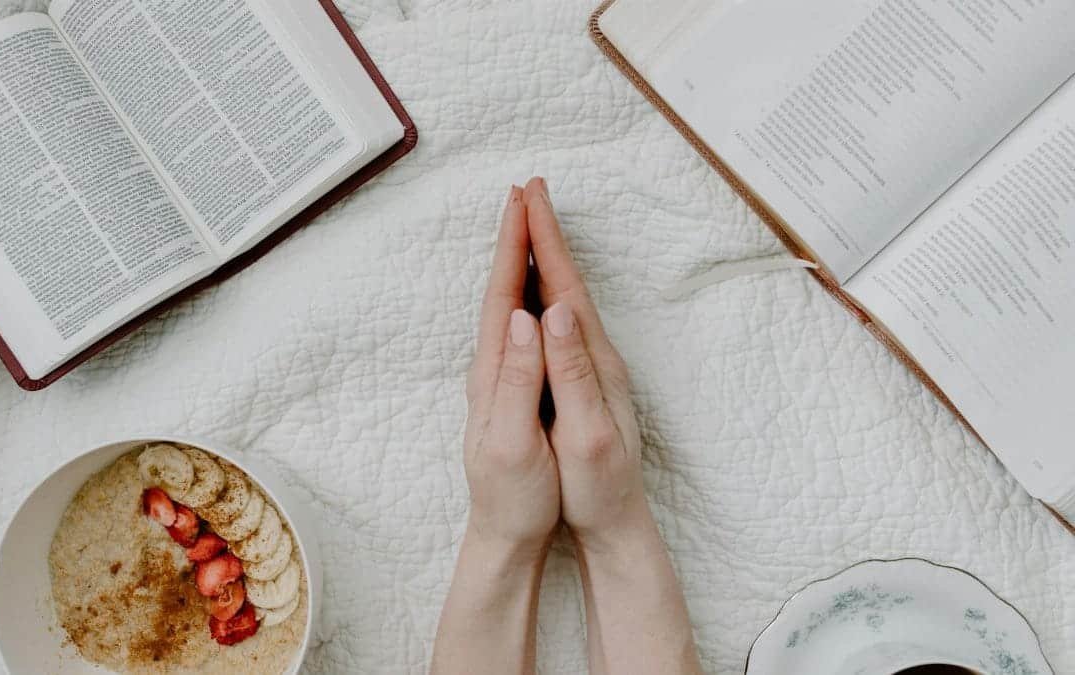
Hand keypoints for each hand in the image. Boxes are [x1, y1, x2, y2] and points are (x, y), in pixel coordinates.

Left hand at [432, 186, 559, 674]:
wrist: (504, 532)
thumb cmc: (514, 494)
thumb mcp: (513, 440)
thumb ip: (519, 379)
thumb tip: (526, 318)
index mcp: (496, 373)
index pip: (505, 296)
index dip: (515, 247)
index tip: (523, 200)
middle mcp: (492, 367)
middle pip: (502, 289)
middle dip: (514, 238)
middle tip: (525, 190)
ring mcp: (499, 376)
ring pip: (508, 303)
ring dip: (516, 260)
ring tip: (527, 222)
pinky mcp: (512, 388)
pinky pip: (516, 324)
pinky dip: (523, 292)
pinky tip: (530, 288)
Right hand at [520, 178, 649, 552]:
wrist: (618, 520)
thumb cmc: (599, 484)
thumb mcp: (588, 433)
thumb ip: (573, 372)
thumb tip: (555, 312)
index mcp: (592, 361)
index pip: (564, 288)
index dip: (544, 241)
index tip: (528, 198)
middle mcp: (595, 354)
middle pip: (566, 281)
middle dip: (545, 233)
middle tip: (527, 189)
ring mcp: (590, 365)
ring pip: (563, 296)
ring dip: (545, 256)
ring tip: (529, 223)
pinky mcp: (581, 379)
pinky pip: (559, 318)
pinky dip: (545, 289)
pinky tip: (535, 288)